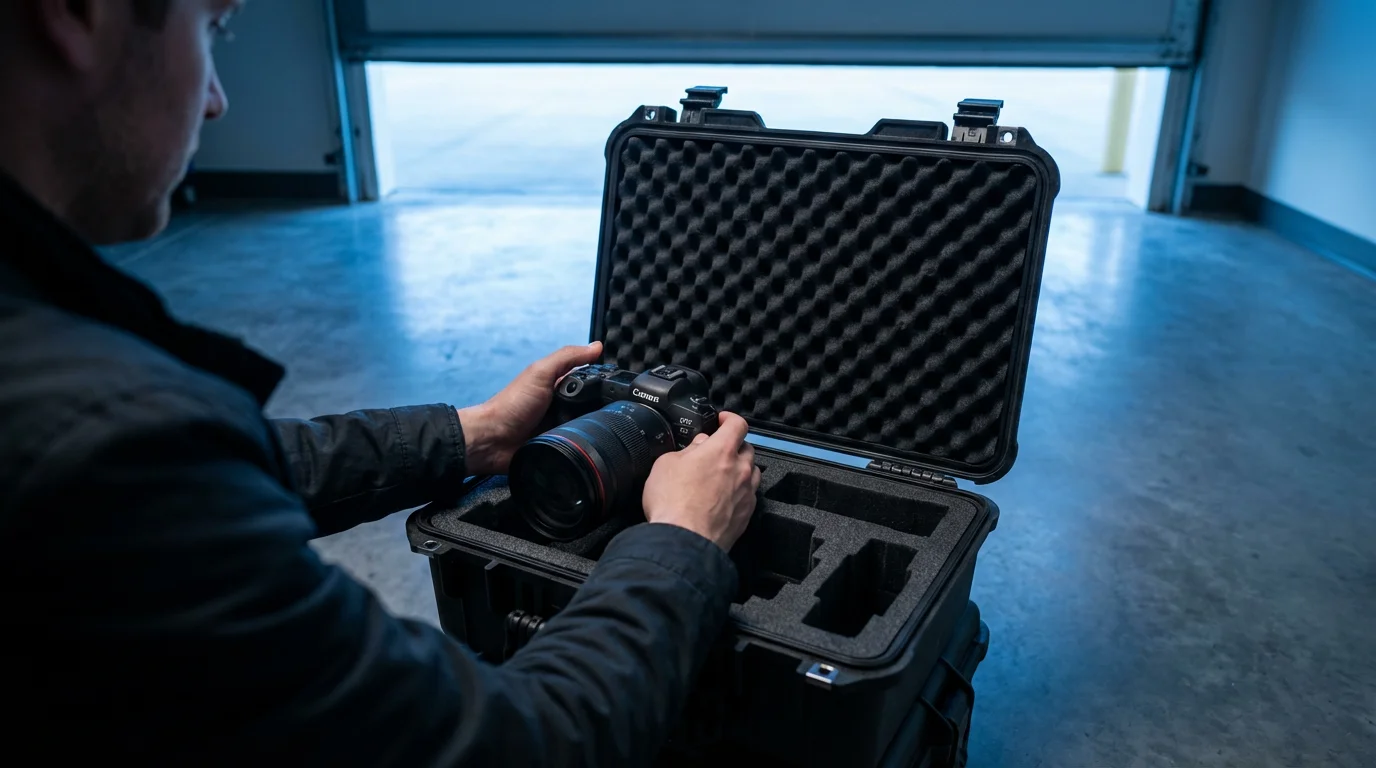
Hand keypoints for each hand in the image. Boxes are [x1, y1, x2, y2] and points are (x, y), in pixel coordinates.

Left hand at [458, 342, 602, 475]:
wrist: (492, 441)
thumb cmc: (511, 405)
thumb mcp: (541, 373)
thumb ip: (567, 358)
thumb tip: (596, 346)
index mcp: (559, 386)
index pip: (590, 382)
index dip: (604, 382)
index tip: (621, 387)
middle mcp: (562, 406)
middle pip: (594, 407)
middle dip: (602, 410)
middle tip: (611, 413)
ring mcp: (561, 428)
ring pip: (590, 428)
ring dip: (593, 430)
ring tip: (599, 431)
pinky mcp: (559, 448)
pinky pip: (579, 447)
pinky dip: (582, 447)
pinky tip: (588, 447)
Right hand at [642, 412, 760, 551]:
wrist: (683, 541)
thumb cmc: (673, 504)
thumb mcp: (666, 464)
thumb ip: (687, 450)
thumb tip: (698, 445)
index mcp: (721, 451)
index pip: (737, 424)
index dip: (729, 419)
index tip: (722, 421)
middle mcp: (739, 470)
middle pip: (747, 448)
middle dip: (733, 446)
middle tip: (716, 451)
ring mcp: (746, 493)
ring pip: (751, 472)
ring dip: (739, 469)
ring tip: (721, 476)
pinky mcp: (746, 515)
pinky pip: (749, 495)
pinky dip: (739, 492)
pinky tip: (723, 498)